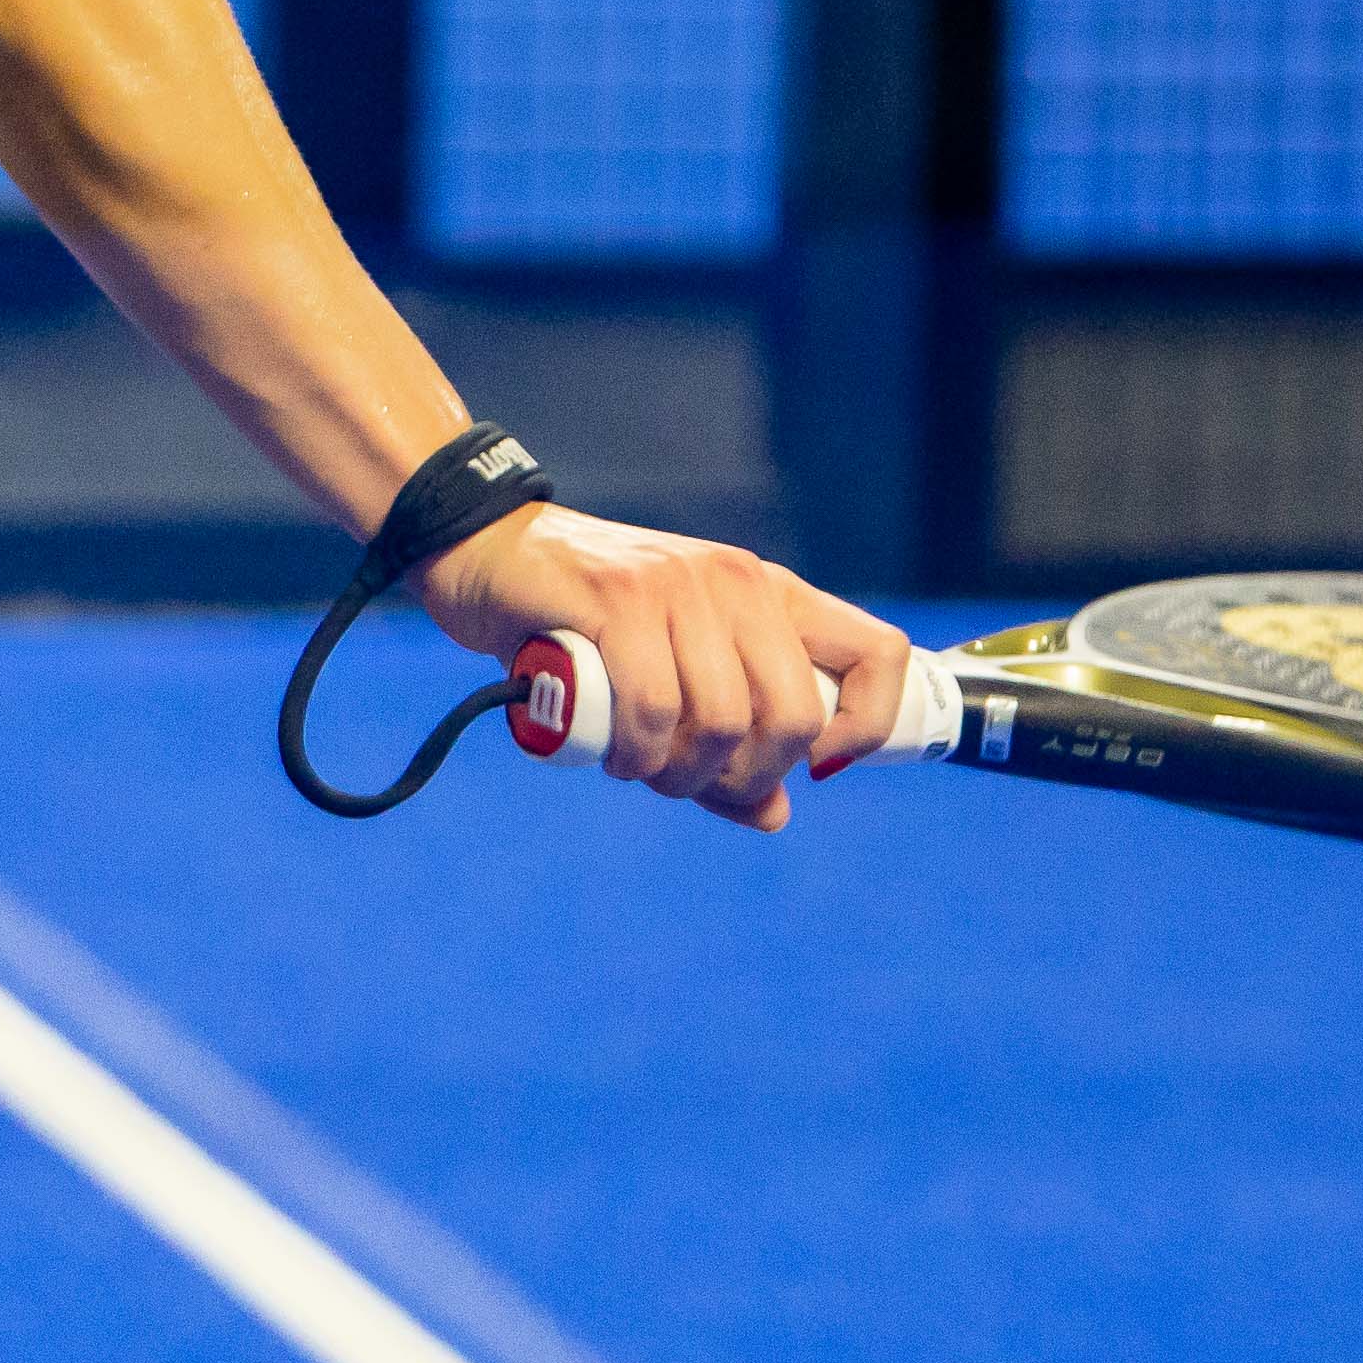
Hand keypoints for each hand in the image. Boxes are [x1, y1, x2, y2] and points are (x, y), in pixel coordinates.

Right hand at [408, 505, 912, 829]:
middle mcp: (737, 582)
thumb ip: (724, 749)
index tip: (815, 770)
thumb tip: (775, 814)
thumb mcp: (670, 678)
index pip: (878, 654)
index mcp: (769, 595)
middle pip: (794, 717)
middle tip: (690, 781)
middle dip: (746, 777)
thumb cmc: (583, 624)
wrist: (485, 548)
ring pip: (723, 722)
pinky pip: (654, 710)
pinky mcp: (619, 597)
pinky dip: (636, 756)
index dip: (868, 728)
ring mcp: (679, 584)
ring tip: (640, 767)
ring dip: (679, 775)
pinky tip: (613, 755)